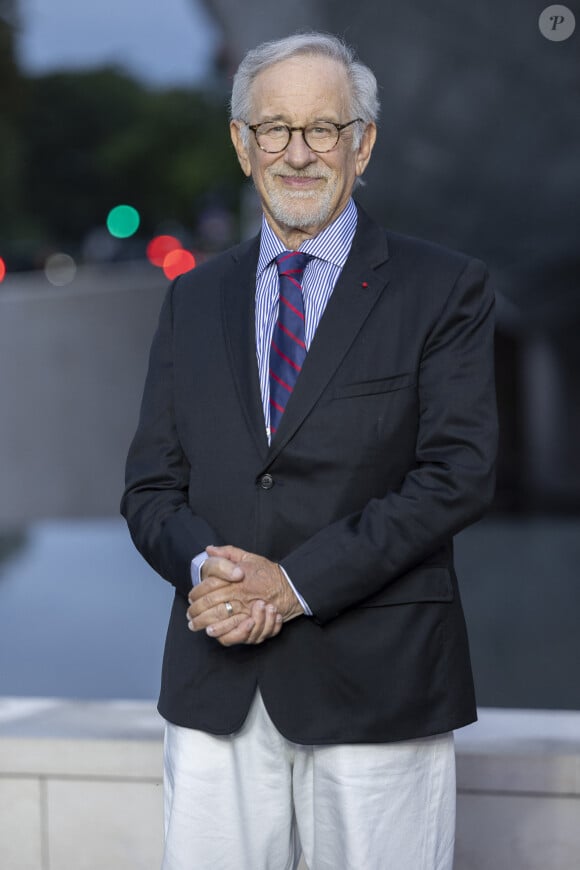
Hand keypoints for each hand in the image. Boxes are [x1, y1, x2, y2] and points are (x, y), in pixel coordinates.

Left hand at [186, 545, 302, 645]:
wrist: (290, 587)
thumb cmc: (268, 572)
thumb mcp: (249, 558)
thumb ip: (228, 553)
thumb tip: (209, 550)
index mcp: (236, 579)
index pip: (209, 586)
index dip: (196, 593)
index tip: (190, 597)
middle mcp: (240, 595)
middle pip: (210, 604)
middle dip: (196, 611)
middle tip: (189, 614)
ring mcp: (246, 610)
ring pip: (219, 619)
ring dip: (204, 623)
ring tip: (195, 624)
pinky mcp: (252, 623)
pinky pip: (234, 631)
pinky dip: (221, 632)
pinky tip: (212, 632)